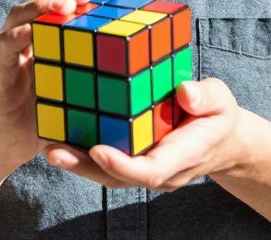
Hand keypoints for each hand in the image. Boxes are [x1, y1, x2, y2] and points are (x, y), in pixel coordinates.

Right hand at [0, 0, 92, 173]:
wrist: (14, 146)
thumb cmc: (49, 119)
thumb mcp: (77, 94)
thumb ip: (95, 77)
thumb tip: (136, 72)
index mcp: (43, 44)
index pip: (53, 10)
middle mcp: (24, 44)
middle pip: (35, 6)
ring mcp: (10, 56)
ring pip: (16, 18)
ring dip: (39, 7)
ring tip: (63, 6)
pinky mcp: (0, 74)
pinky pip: (4, 48)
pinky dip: (16, 36)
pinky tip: (31, 31)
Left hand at [43, 77, 248, 191]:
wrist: (222, 140)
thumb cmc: (219, 116)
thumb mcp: (221, 100)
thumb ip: (206, 97)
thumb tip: (185, 92)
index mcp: (183, 156)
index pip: (151, 170)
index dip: (123, 164)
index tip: (97, 150)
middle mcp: (160, 171)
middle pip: (118, 178)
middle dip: (85, 167)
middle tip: (53, 151)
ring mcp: (145, 169)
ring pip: (107, 174)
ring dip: (76, 163)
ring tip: (48, 147)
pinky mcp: (134, 160)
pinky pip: (105, 163)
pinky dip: (82, 154)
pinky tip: (59, 137)